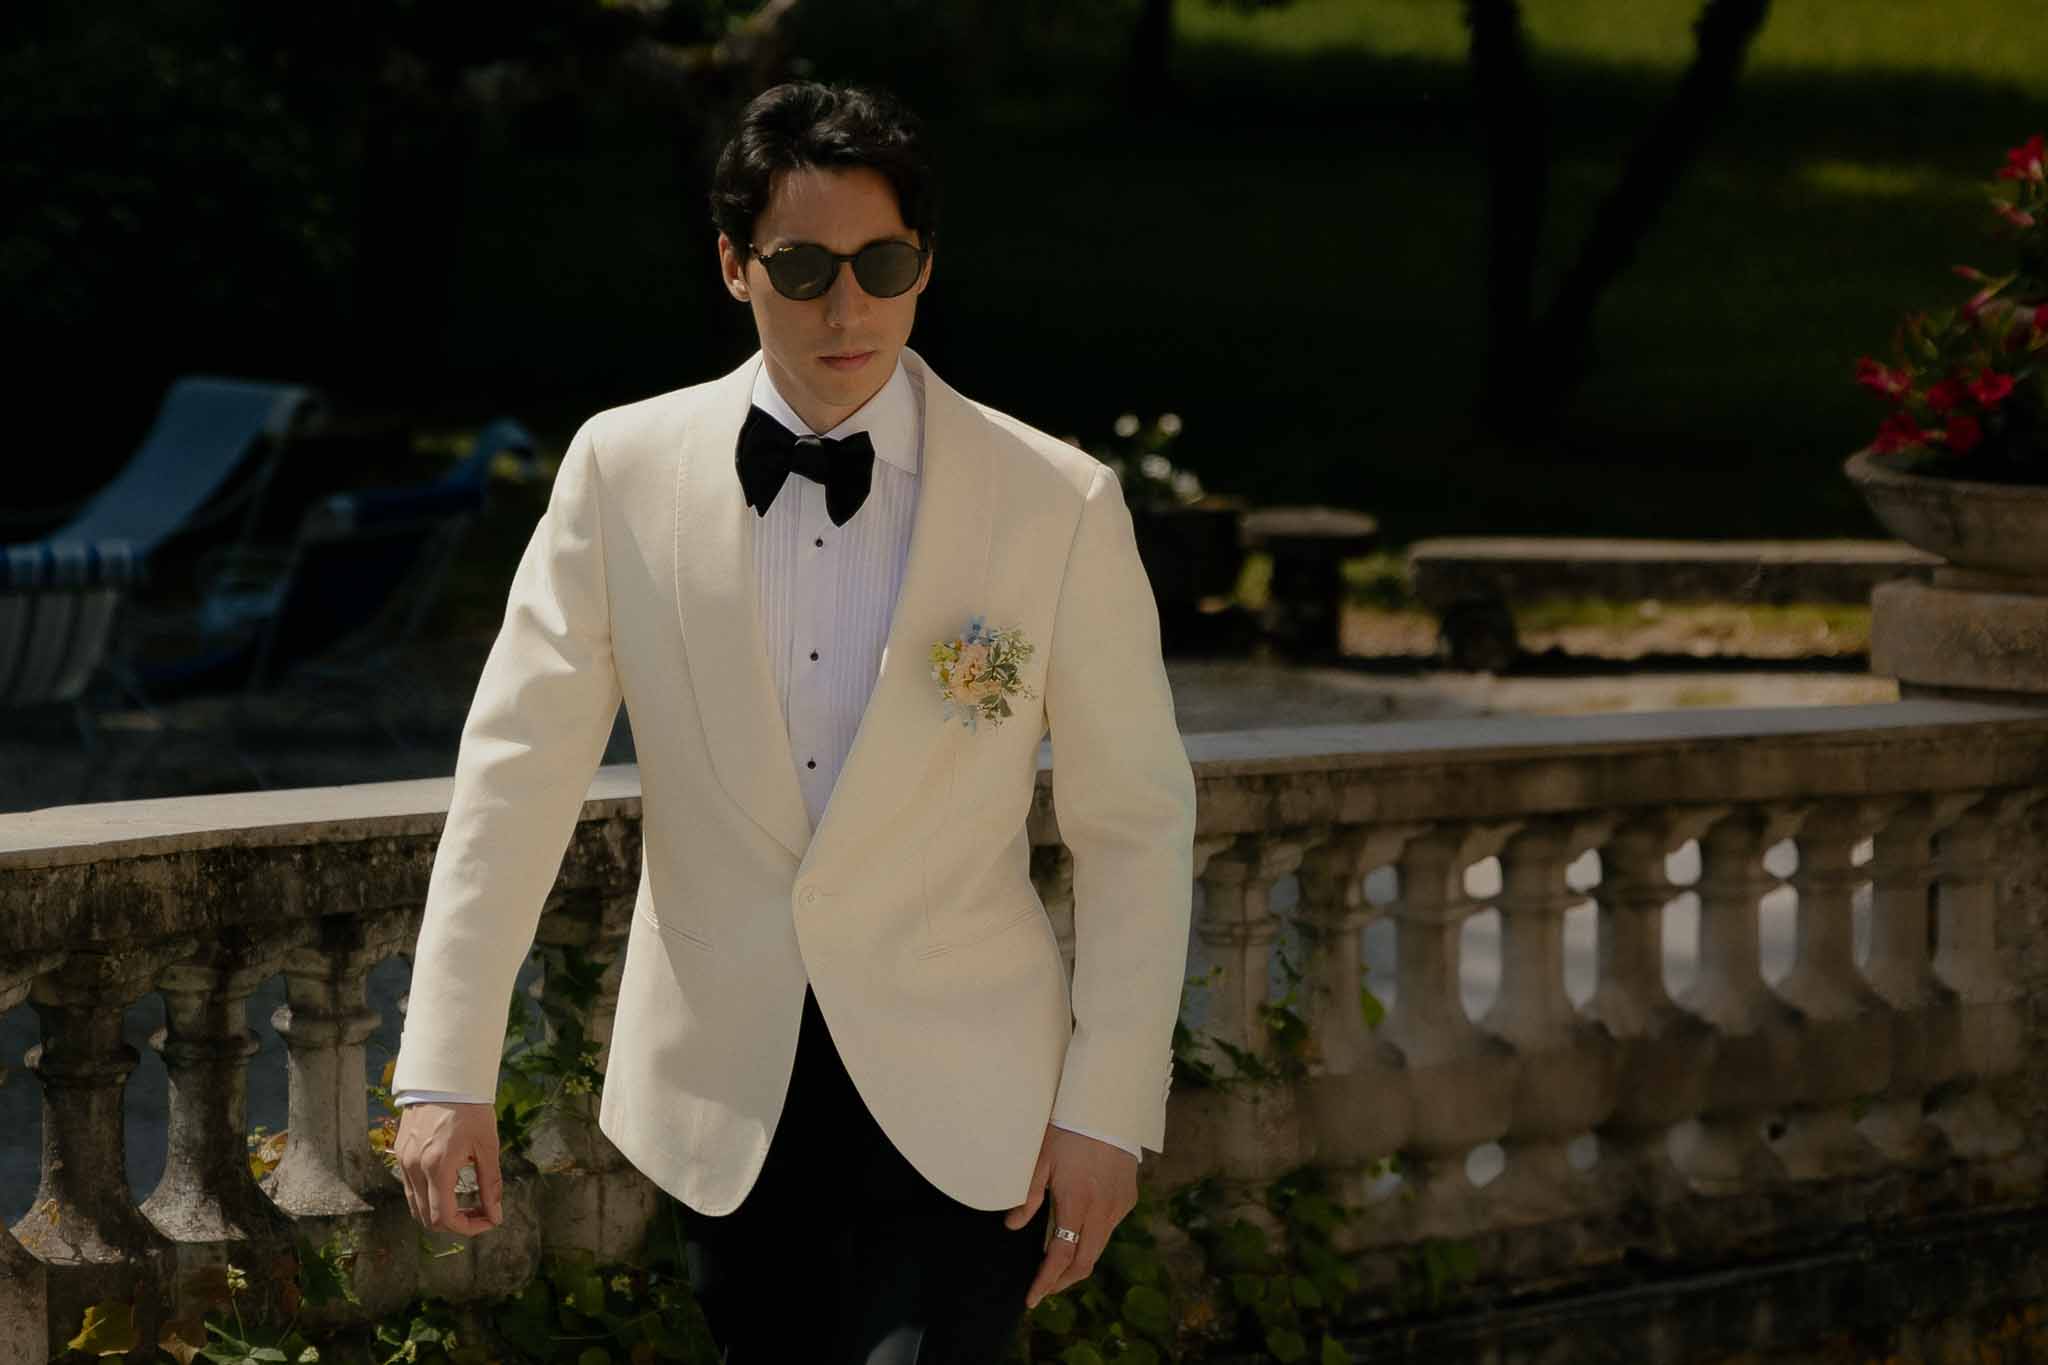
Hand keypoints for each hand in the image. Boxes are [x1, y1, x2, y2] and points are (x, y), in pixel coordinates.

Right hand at [394, 1101, 502, 1236]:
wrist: (444, 1077)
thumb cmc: (470, 1108)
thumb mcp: (487, 1145)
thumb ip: (490, 1183)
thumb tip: (495, 1215)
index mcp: (437, 1167)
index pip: (444, 1218)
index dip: (468, 1228)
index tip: (488, 1220)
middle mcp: (414, 1168)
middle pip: (427, 1218)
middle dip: (455, 1223)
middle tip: (480, 1212)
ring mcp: (403, 1161)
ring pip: (415, 1206)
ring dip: (440, 1212)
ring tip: (467, 1202)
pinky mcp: (400, 1153)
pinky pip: (410, 1188)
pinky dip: (428, 1197)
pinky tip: (450, 1185)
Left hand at [1003, 1123, 1138, 1310]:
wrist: (1108, 1107)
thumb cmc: (1068, 1130)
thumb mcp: (1040, 1159)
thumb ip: (1027, 1196)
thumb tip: (1012, 1226)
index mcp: (1077, 1202)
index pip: (1060, 1256)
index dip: (1045, 1281)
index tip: (1032, 1298)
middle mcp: (1102, 1210)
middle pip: (1084, 1262)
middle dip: (1063, 1281)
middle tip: (1043, 1289)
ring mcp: (1118, 1206)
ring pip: (1098, 1248)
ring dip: (1078, 1261)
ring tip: (1056, 1266)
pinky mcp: (1128, 1199)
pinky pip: (1109, 1228)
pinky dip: (1092, 1239)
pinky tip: (1078, 1232)